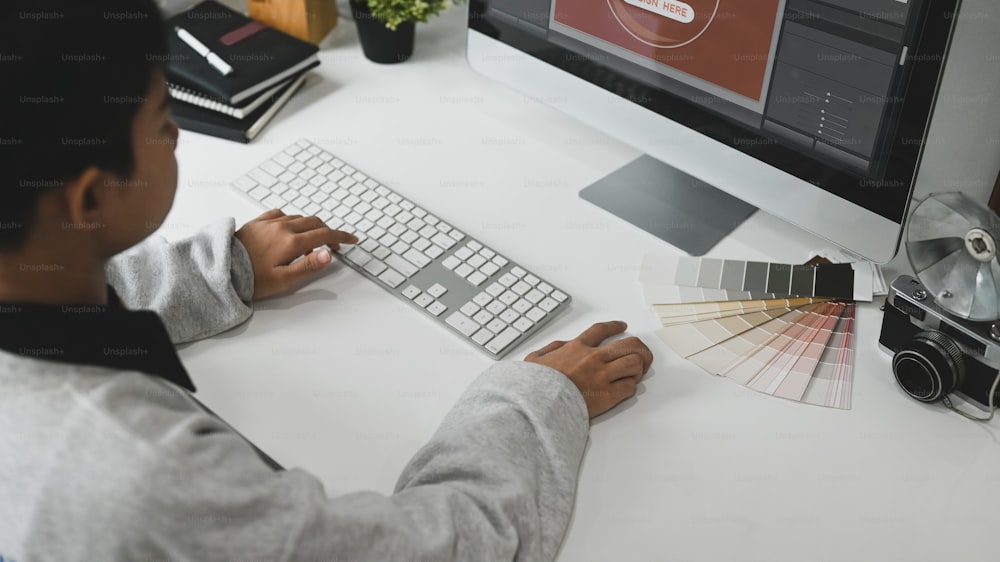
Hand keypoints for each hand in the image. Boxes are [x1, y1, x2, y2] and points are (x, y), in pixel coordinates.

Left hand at [234, 209, 357, 299]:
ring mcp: (269, 222)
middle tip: (333, 245)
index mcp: (292, 242)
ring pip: (299, 217)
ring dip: (311, 226)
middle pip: (314, 222)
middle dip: (328, 232)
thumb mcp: (284, 279)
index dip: (341, 237)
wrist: (220, 269)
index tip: (352, 239)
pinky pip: (280, 214)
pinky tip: (290, 227)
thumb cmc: (251, 279)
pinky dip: (292, 219)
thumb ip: (309, 265)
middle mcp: (282, 227)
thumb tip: (329, 254)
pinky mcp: (257, 222)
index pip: (325, 234)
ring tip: (312, 240)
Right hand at [526, 321, 652, 417]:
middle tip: (642, 354)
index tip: (622, 326)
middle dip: (639, 348)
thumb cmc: (534, 384)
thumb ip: (551, 349)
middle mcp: (593, 358)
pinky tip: (625, 388)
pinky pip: (629, 387)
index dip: (614, 326)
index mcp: (577, 348)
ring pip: (634, 363)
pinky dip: (630, 387)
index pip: (601, 330)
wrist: (538, 403)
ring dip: (638, 367)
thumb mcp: (535, 359)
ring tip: (635, 372)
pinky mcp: (608, 395)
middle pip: (628, 344)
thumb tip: (561, 347)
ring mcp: (602, 376)